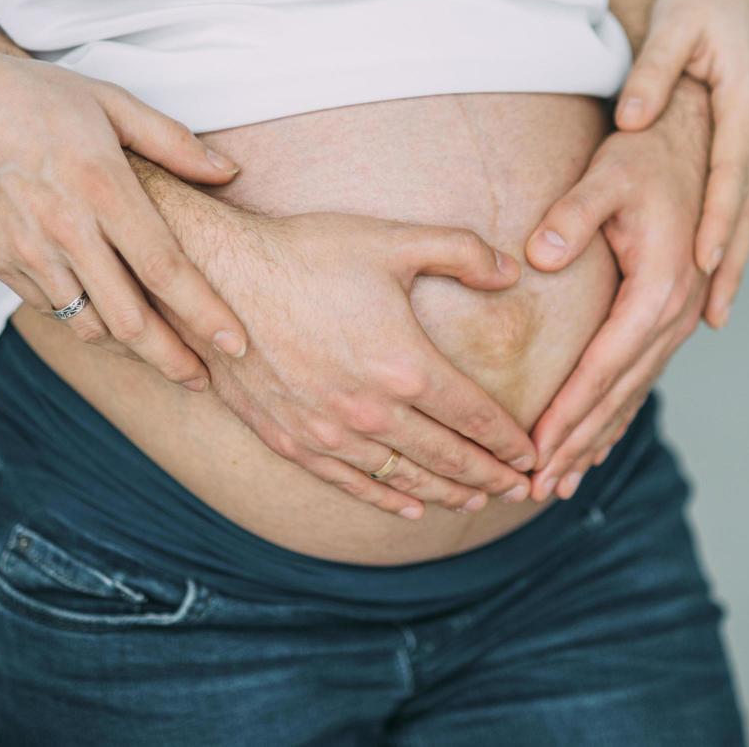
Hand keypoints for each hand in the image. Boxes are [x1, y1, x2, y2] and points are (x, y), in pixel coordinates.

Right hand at [0, 34, 246, 389]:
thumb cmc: (39, 98)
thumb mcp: (112, 103)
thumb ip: (173, 142)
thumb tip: (228, 171)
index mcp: (103, 189)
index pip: (165, 268)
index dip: (204, 313)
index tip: (235, 344)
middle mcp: (65, 230)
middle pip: (129, 319)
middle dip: (171, 359)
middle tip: (203, 380)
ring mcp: (28, 253)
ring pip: (89, 326)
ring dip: (129, 348)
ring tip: (162, 354)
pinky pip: (54, 310)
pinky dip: (86, 321)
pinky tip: (109, 317)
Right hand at [163, 203, 537, 518]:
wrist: (216, 276)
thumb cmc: (307, 252)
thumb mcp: (392, 240)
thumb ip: (462, 251)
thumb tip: (515, 271)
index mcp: (406, 366)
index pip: (476, 417)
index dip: (510, 441)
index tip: (532, 453)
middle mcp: (372, 411)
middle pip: (448, 458)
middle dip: (491, 476)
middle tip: (521, 490)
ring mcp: (329, 432)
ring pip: (405, 478)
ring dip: (447, 494)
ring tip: (477, 502)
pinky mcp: (291, 440)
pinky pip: (351, 483)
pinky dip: (388, 499)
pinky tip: (411, 508)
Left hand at [522, 80, 713, 500]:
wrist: (699, 135)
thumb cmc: (648, 152)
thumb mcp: (608, 175)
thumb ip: (572, 215)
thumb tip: (538, 255)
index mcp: (661, 288)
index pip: (604, 367)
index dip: (567, 413)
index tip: (532, 452)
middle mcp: (677, 312)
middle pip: (619, 395)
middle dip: (576, 445)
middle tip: (535, 491)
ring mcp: (681, 316)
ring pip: (633, 394)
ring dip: (596, 440)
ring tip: (559, 485)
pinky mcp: (674, 313)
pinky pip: (643, 377)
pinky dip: (616, 414)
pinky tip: (593, 443)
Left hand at [614, 0, 748, 328]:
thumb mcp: (675, 24)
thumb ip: (651, 72)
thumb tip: (630, 119)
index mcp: (747, 103)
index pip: (731, 179)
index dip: (717, 228)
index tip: (703, 271)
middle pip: (748, 211)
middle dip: (730, 268)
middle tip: (714, 315)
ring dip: (737, 261)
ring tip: (718, 311)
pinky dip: (737, 233)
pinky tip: (723, 265)